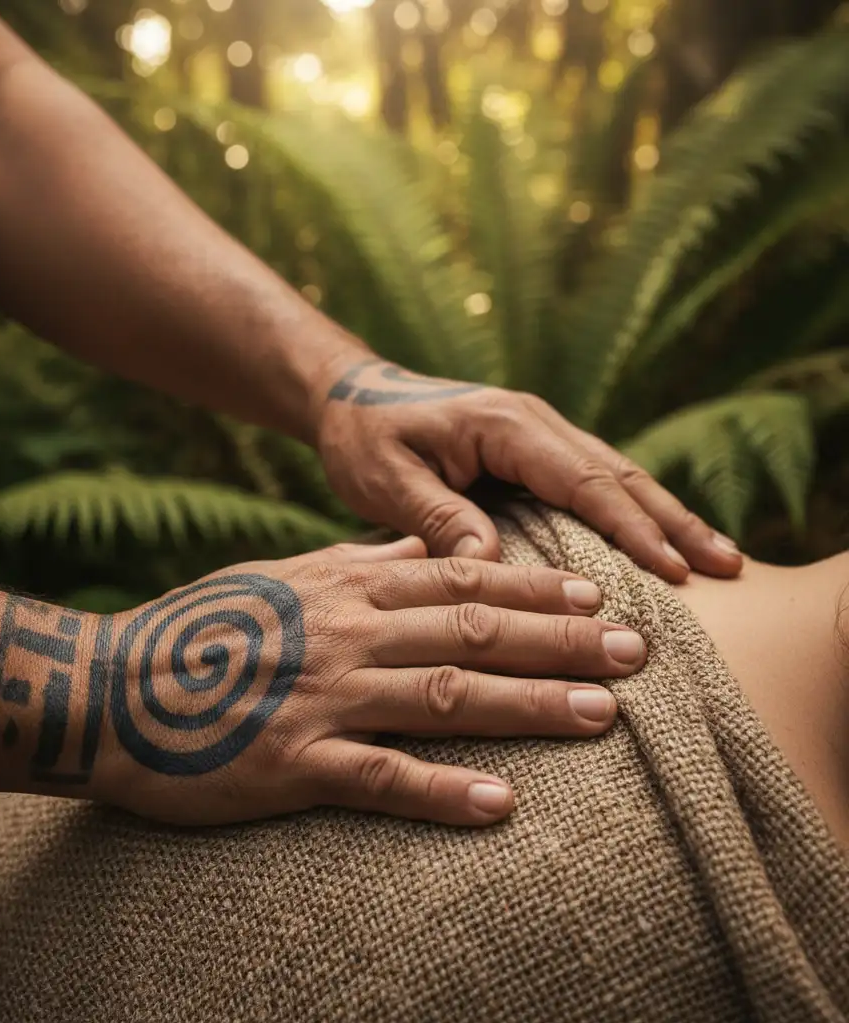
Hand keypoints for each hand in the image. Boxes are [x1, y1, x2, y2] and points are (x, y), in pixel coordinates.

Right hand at [90, 538, 647, 827]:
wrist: (112, 690)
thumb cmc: (201, 629)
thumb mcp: (280, 576)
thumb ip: (353, 562)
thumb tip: (417, 547)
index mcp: (342, 589)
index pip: (456, 581)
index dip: (532, 590)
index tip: (595, 596)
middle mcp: (344, 636)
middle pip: (469, 634)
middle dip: (558, 642)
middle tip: (634, 650)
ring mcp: (322, 699)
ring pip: (443, 698)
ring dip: (526, 707)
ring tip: (600, 716)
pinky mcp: (292, 763)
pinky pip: (379, 779)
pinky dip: (442, 792)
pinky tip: (502, 806)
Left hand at [315, 358, 742, 582]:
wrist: (350, 396)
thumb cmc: (363, 436)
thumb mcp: (386, 479)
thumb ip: (438, 517)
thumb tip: (494, 567)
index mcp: (506, 425)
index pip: (583, 480)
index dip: (630, 528)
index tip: (672, 571)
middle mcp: (534, 423)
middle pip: (618, 473)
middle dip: (673, 521)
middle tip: (729, 568)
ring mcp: (537, 435)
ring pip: (615, 475)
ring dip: (664, 515)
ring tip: (717, 558)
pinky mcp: (531, 452)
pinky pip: (592, 481)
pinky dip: (630, 510)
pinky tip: (655, 540)